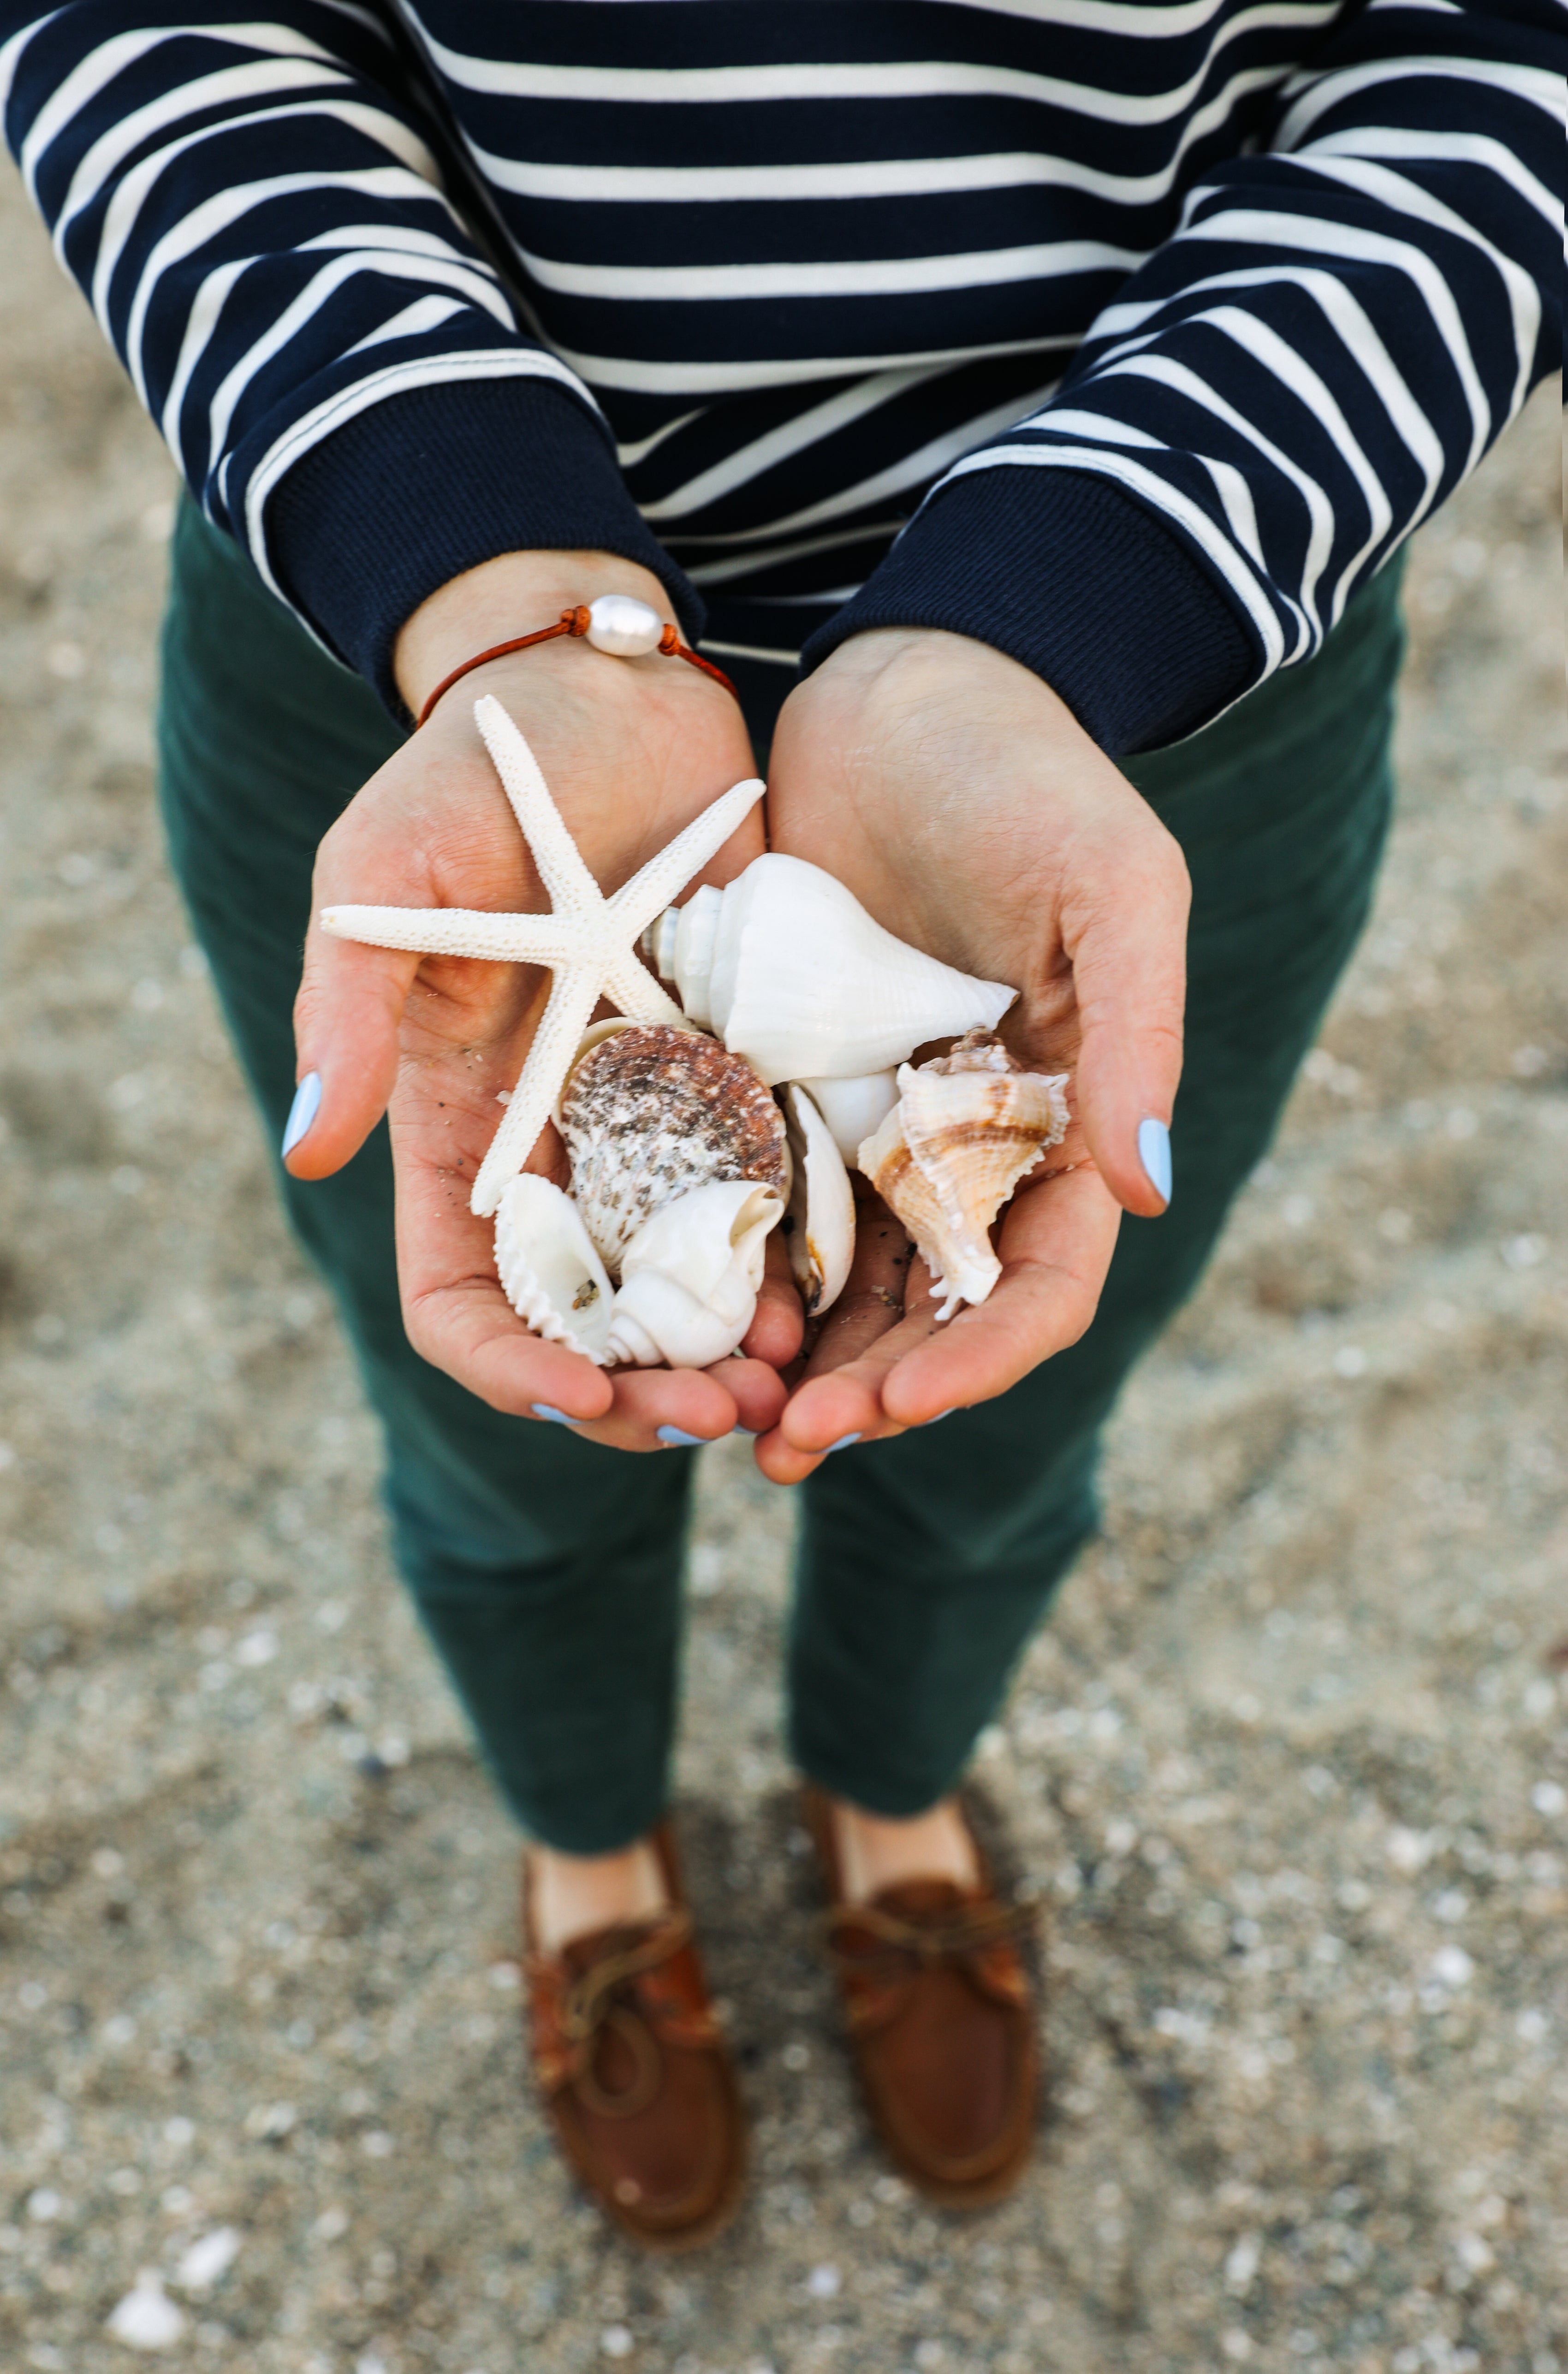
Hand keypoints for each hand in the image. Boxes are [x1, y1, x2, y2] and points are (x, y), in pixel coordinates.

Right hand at [284, 549, 802, 1450]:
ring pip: (686, 1291)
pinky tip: (836, 1297)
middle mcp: (555, 1152)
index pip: (465, 1298)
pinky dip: (795, 1269)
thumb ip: (348, 1002)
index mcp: (456, 1129)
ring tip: (791, 1385)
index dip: (513, 1366)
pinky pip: (770, 1206)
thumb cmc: (480, 773)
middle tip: (721, 1418)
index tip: (583, 1395)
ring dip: (727, 1356)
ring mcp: (654, 1127)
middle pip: (587, 1324)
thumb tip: (307, 1149)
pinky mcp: (743, 1085)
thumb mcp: (389, 868)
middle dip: (640, 1388)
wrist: (611, 696)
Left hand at [755, 626, 1188, 1482]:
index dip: (978, 1358)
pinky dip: (738, 1269)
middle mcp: (974, 1143)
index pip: (1037, 1280)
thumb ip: (1137, 1033)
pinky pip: (767, 1201)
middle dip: (874, 1389)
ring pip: (847, 1282)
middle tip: (788, 1442)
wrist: (911, 688)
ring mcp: (879, 1122)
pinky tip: (683, 1312)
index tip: (897, 1408)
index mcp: (1066, 1119)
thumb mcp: (1110, 885)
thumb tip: (1149, 1191)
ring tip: (728, 1418)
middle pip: (933, 1309)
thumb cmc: (1029, 775)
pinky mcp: (795, 1085)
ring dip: (800, 1361)